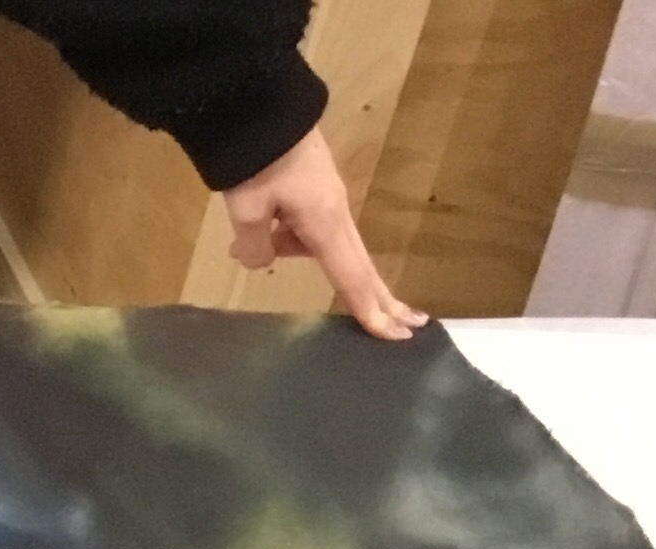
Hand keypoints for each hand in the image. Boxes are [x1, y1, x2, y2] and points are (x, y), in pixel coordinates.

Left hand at [222, 130, 424, 341]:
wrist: (261, 107)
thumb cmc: (258, 161)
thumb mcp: (246, 210)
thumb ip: (253, 247)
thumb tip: (259, 258)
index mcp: (326, 224)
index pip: (352, 278)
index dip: (370, 310)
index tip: (395, 335)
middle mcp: (336, 215)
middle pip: (361, 267)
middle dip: (381, 299)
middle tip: (408, 326)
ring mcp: (329, 201)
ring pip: (322, 245)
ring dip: (292, 250)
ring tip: (252, 226)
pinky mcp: (316, 191)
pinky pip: (311, 228)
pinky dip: (289, 238)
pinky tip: (255, 221)